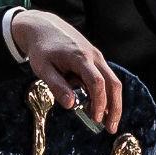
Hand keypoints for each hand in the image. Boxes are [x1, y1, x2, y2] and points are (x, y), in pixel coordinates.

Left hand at [9, 9, 120, 131]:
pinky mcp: (95, 58)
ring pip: (112, 81)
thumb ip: (57, 86)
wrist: (43, 26)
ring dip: (113, 102)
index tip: (96, 119)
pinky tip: (99, 107)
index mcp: (80, 57)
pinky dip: (105, 93)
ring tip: (108, 121)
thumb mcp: (43, 68)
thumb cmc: (41, 48)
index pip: (97, 83)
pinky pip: (105, 77)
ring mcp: (96, 56)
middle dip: (114, 107)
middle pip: (113, 83)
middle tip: (111, 128)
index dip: (99, 103)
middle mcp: (93, 56)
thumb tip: (71, 105)